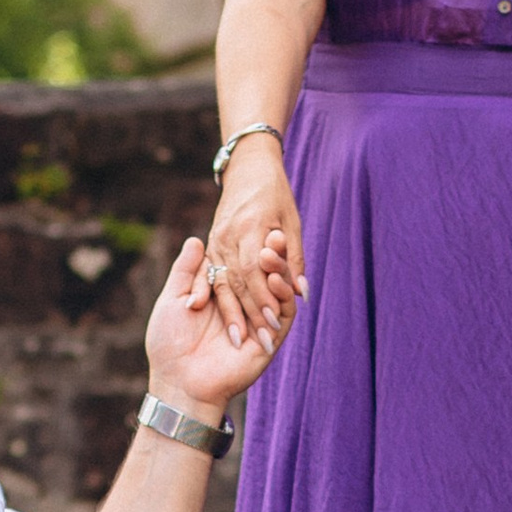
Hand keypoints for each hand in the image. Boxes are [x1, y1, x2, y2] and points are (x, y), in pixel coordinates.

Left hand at [147, 234, 294, 420]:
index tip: (255, 225)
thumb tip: (195, 239)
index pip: (243, 265)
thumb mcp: (173, 299)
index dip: (251, 246)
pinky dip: (282, 296)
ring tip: (274, 251)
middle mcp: (244, 308)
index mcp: (223, 296)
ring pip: (278, 292)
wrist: (178, 382)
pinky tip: (277, 279)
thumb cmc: (168, 343)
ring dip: (279, 271)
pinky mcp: (269, 341)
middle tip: (275, 232)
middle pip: (265, 276)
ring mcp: (259, 324)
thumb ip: (187, 270)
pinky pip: (283, 315)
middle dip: (272, 255)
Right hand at [195, 156, 304, 346]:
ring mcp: (215, 241)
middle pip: (236, 281)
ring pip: (221, 283)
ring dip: (231, 313)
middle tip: (260, 342)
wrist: (247, 169)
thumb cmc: (276, 195)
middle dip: (248, 314)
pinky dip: (215, 300)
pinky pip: (210, 277)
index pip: (253, 269)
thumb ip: (294, 259)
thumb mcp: (292, 222)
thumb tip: (301, 293)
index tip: (272, 322)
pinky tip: (219, 320)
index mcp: (250, 226)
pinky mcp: (210, 246)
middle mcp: (227, 236)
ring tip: (239, 340)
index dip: (263, 297)